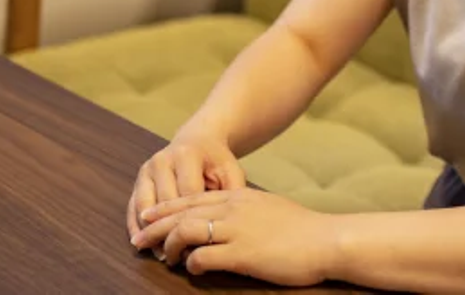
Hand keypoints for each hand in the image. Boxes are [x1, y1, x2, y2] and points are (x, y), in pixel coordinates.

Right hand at [126, 126, 246, 245]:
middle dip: (172, 231)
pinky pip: (132, 205)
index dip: (195, 221)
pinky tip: (142, 245)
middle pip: (164, 203)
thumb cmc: (217, 161)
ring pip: (145, 207)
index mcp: (187, 155)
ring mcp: (147, 169)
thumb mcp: (230, 171)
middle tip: (180, 256)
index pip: (188, 194)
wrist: (198, 139)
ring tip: (161, 255)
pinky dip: (135, 226)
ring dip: (151, 233)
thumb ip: (232, 193)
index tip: (201, 244)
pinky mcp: (139, 178)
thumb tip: (229, 223)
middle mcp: (162, 160)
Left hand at [131, 188, 337, 286]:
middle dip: (155, 227)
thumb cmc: (302, 228)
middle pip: (181, 212)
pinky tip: (192, 269)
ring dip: (169, 246)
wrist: (326, 239)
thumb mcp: (268, 208)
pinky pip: (203, 257)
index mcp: (238, 196)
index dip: (165, 208)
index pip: (191, 198)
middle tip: (138, 240)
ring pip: (186, 231)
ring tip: (162, 258)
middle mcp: (233, 207)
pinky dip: (191, 263)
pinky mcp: (242, 253)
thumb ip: (244, 211)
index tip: (147, 217)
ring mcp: (236, 229)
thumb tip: (226, 221)